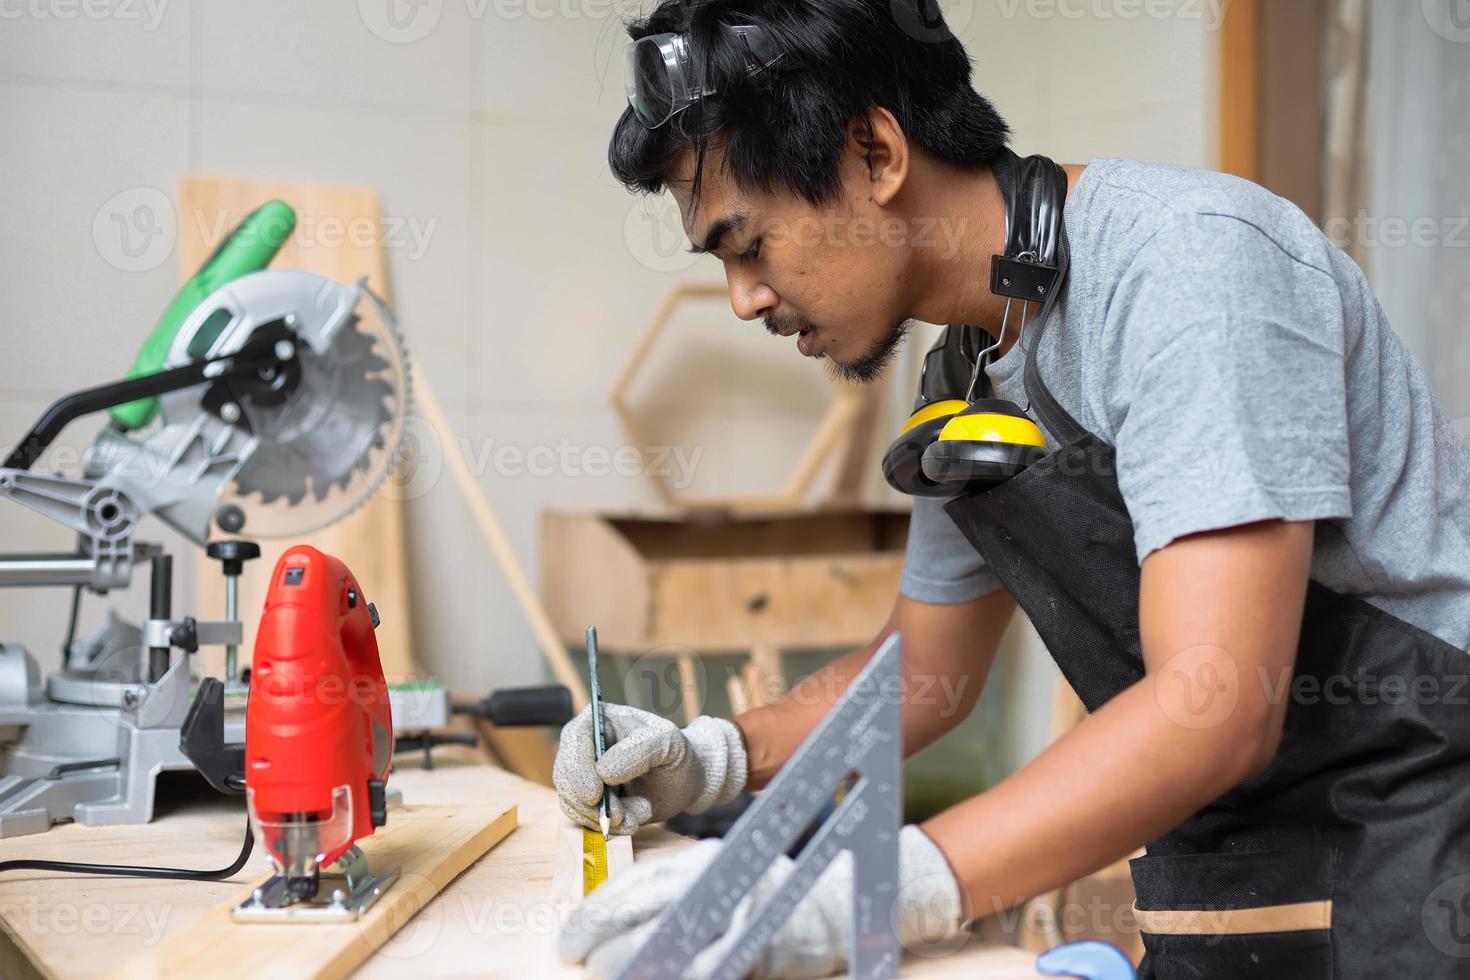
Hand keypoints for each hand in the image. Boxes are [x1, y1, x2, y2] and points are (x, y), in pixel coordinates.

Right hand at [554, 704, 747, 834]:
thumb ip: (639, 750)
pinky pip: (586, 820)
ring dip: (603, 817)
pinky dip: (611, 826)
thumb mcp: (668, 742)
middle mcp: (585, 747)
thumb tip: (604, 771)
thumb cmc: (676, 753)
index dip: (578, 768)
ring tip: (637, 814)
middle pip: (565, 774)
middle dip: (589, 802)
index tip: (594, 795)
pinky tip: (636, 819)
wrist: (685, 781)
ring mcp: (585, 776)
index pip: (574, 738)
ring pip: (572, 802)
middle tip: (619, 816)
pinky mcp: (591, 802)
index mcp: (599, 720)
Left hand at [557, 825, 965, 978]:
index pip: (644, 885)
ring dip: (641, 962)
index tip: (572, 937)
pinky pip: (714, 968)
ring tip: (609, 974)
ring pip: (678, 945)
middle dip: (609, 938)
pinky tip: (664, 978)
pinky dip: (686, 975)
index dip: (602, 913)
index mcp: (710, 861)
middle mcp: (725, 885)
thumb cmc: (773, 892)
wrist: (842, 901)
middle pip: (653, 911)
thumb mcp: (725, 877)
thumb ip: (683, 893)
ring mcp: (746, 919)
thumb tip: (624, 921)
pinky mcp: (764, 951)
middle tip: (578, 958)